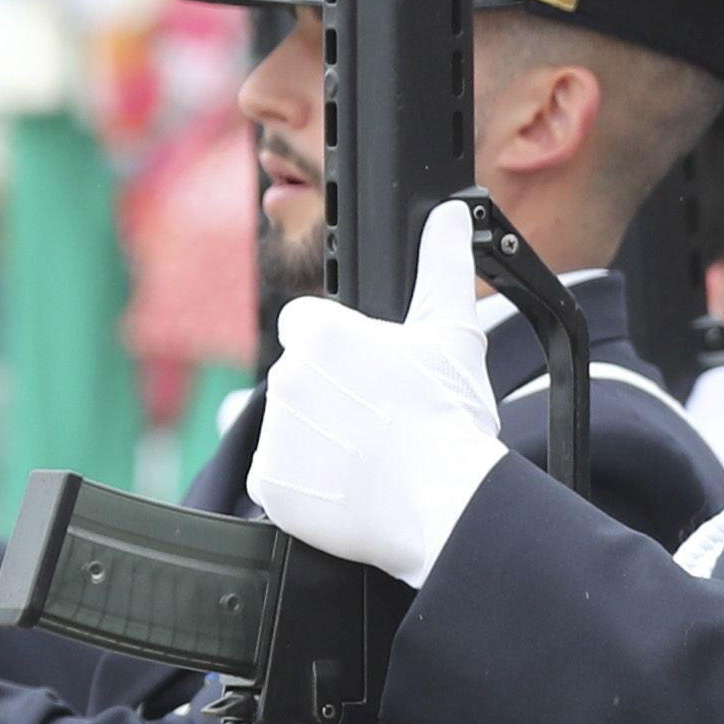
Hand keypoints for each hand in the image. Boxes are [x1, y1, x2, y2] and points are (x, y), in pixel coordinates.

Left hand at [249, 208, 506, 587]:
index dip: (340, 348)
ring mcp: (275, 434)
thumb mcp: (454, 334)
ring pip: (290, 426)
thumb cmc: (451, 422)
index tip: (369, 374)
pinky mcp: (269, 485)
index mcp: (323, 334)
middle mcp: (287, 377)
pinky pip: (279, 478)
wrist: (446, 506)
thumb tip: (449, 217)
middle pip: (301, 378)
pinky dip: (305, 484)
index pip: (307, 325)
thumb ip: (444, 265)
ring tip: (369, 456)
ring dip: (319, 438)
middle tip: (379, 420)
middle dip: (331, 395)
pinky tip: (348, 485)